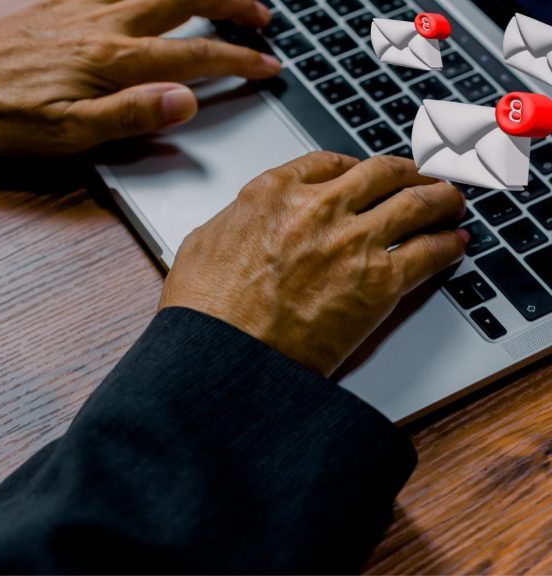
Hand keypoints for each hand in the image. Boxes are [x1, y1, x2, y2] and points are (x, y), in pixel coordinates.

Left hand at [0, 0, 279, 155]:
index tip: (266, 64)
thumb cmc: (7, 117)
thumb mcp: (72, 133)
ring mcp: (83, 7)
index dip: (237, 58)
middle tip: (261, 14)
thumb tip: (184, 100)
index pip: (194, 54)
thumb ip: (132, 114)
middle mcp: (103, 23)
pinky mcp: (64, 4)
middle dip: (231, 3)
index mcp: (113, 61)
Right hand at [160, 153, 468, 376]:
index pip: (331, 162)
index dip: (358, 166)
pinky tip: (454, 244)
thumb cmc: (207, 310)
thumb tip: (249, 221)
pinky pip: (428, 252)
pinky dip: (447, 245)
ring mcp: (351, 242)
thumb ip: (238, 221)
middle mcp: (318, 208)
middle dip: (408, 173)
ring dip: (440, 199)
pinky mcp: (377, 283)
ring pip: (415, 203)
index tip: (369, 174)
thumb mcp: (205, 243)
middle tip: (421, 179)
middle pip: (382, 173)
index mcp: (274, 193)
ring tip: (451, 202)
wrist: (225, 356)